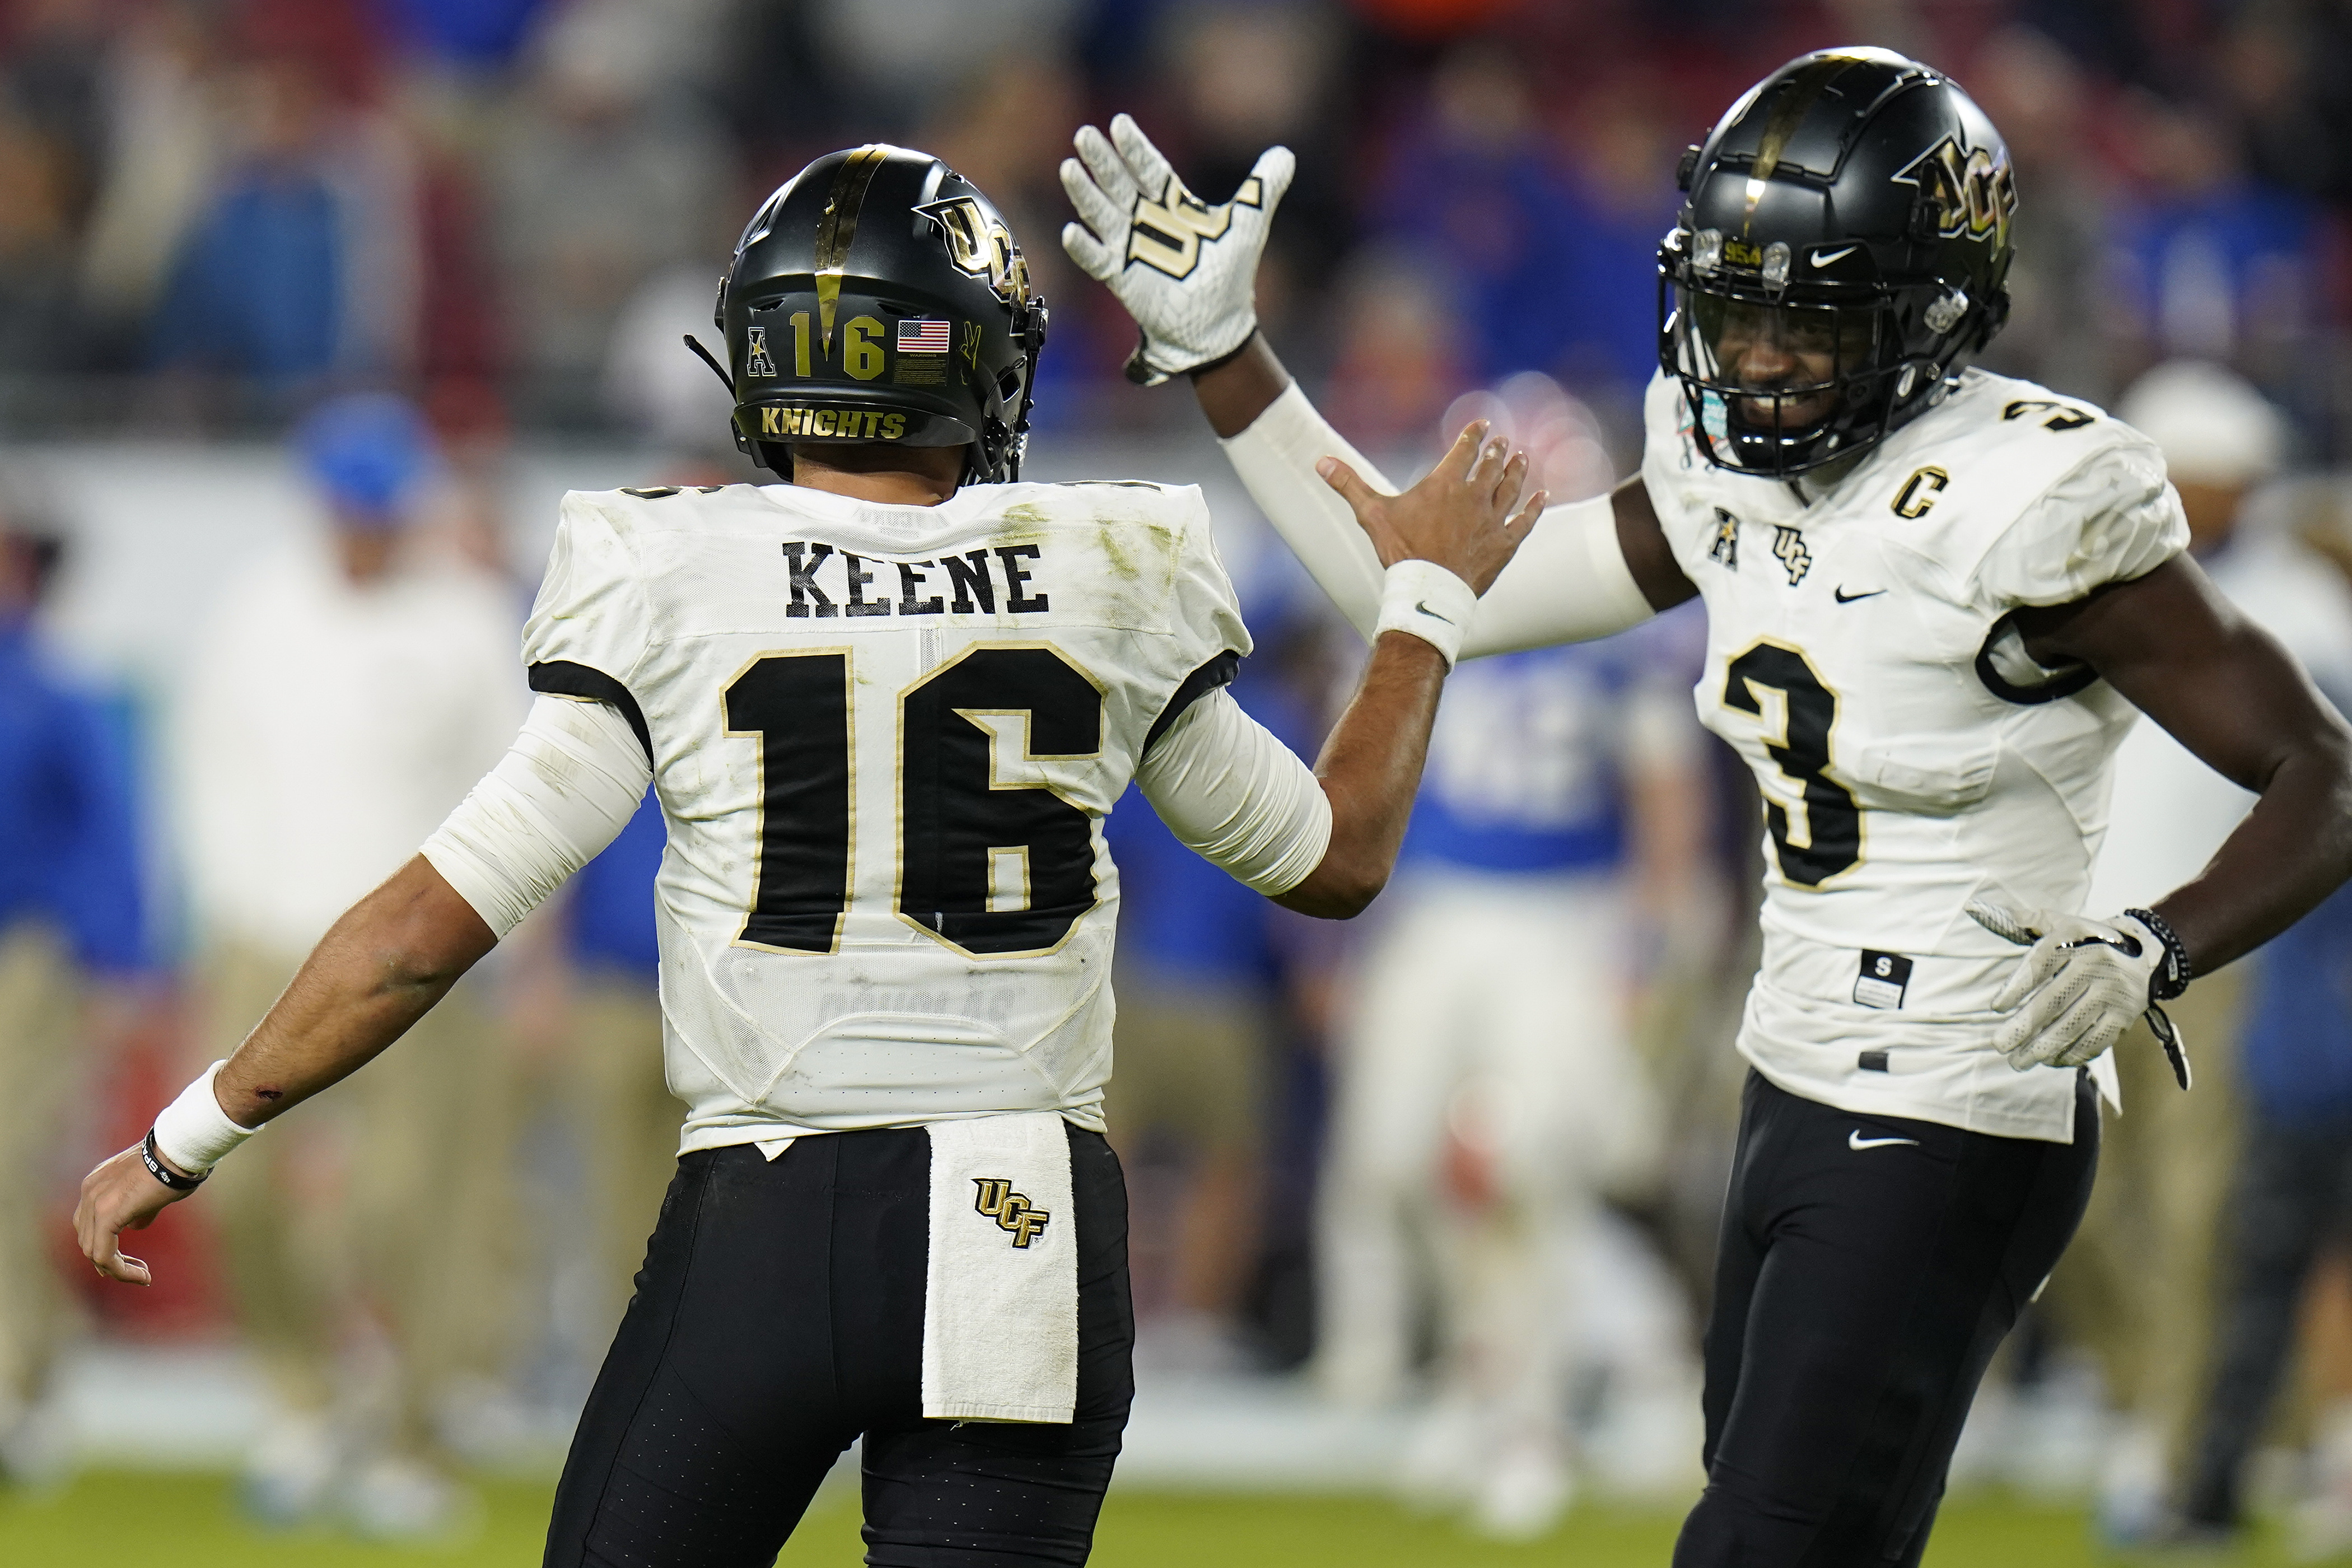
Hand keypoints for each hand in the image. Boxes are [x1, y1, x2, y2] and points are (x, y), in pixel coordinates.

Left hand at [74, 1142, 192, 1284]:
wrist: (180, 1152)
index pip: (89, 1224)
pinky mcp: (107, 1214)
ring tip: (142, 1275)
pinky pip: (104, 1254)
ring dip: (117, 1269)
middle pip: (88, 1239)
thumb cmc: (175, 1166)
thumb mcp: (151, 1190)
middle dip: (111, 1261)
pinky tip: (141, 1275)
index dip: (106, 1246)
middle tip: (137, 1272)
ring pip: (93, 1251)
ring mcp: (94, 1202)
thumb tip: (136, 1225)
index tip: (129, 1261)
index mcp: (97, 1183)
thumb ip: (138, 1209)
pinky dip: (120, 1270)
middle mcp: (89, 1191)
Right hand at [1060, 113, 1293, 385]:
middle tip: (1085, 134)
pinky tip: (1072, 231)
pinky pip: (1097, 260)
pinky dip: (1084, 247)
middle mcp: (1146, 221)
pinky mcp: (1121, 278)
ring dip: (1085, 193)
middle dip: (1102, 162)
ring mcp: (1130, 248)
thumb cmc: (1228, 276)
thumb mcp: (1249, 224)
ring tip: (1069, 168)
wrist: (1218, 326)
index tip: (1120, 123)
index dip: (1135, 148)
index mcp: (1173, 205)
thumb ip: (1263, 188)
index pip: (1150, 169)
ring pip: (1101, 214)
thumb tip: (1285, 155)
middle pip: (1119, 185)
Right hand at [1318, 422, 1545, 595]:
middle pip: (1490, 466)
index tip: (1482, 424)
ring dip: (1517, 471)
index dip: (1474, 435)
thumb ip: (1349, 484)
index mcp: (1445, 484)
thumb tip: (1320, 461)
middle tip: (1502, 442)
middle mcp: (1473, 496)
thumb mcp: (1371, 514)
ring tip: (1522, 458)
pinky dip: (1534, 507)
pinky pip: (1525, 521)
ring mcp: (1492, 520)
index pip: (1464, 450)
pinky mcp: (1504, 544)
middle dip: (1496, 451)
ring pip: (1511, 488)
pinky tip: (1542, 496)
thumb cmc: (1399, 551)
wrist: (1428, 590)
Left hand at [1966, 901, 2177, 1075]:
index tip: (1996, 1008)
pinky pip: (2097, 1040)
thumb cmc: (2087, 940)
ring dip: (2043, 1047)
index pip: (2040, 965)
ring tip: (2018, 1062)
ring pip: (2073, 1025)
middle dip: (2024, 1027)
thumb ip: (2025, 921)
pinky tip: (2050, 1061)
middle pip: (2053, 1001)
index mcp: (2074, 939)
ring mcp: (2112, 993)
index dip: (2017, 987)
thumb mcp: (2061, 922)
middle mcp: (2095, 965)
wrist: (2145, 952)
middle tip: (1999, 1045)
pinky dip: (2072, 1054)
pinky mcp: (2125, 1015)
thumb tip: (1977, 909)